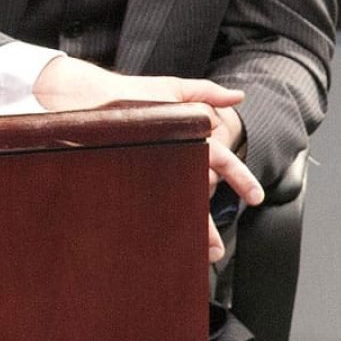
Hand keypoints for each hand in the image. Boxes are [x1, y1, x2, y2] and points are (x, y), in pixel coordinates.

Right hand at [34, 56, 263, 260]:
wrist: (83, 100)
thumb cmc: (131, 96)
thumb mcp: (173, 87)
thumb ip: (207, 93)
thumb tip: (239, 96)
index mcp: (187, 134)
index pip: (222, 159)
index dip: (241, 179)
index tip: (257, 199)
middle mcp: (172, 155)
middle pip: (196, 195)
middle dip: (204, 227)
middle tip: (213, 250)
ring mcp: (149, 167)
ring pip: (173, 204)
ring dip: (181, 230)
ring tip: (188, 253)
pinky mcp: (127, 173)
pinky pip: (146, 204)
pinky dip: (154, 221)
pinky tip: (157, 240)